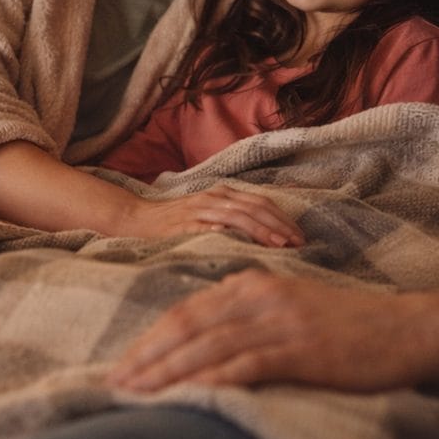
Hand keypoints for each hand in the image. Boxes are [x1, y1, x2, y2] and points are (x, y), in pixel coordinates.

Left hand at [107, 270, 438, 395]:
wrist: (409, 330)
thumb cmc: (351, 329)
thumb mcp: (293, 310)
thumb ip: (252, 316)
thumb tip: (210, 338)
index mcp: (254, 283)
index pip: (187, 311)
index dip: (150, 340)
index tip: (122, 367)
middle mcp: (261, 295)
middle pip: (187, 326)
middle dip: (145, 358)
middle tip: (112, 387)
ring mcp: (280, 320)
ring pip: (207, 346)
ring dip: (166, 373)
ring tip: (136, 397)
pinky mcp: (301, 348)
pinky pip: (245, 365)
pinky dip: (210, 381)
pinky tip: (187, 397)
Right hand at [121, 187, 304, 248]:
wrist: (137, 219)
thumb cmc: (174, 223)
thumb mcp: (207, 215)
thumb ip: (232, 221)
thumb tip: (266, 238)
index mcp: (223, 194)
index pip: (261, 202)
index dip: (283, 218)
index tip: (301, 237)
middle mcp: (215, 197)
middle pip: (256, 207)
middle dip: (281, 225)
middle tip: (300, 243)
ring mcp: (201, 209)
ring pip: (240, 216)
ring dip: (264, 230)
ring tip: (282, 244)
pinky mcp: (187, 223)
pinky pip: (213, 227)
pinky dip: (233, 234)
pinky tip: (247, 245)